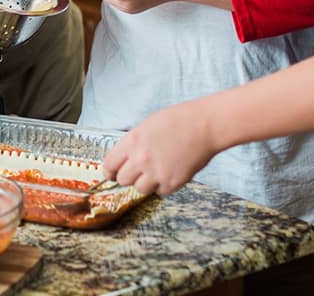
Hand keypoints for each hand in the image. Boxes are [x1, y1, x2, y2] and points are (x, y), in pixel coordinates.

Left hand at [102, 101, 219, 195]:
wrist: (204, 126)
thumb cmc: (178, 120)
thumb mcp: (146, 126)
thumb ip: (133, 144)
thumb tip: (125, 159)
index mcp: (132, 142)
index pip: (110, 165)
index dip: (109, 172)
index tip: (111, 175)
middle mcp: (141, 159)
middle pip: (123, 180)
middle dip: (128, 177)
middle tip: (138, 172)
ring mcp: (156, 173)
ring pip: (140, 189)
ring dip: (146, 183)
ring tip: (157, 170)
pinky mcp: (172, 183)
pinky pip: (160, 192)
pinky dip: (164, 185)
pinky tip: (171, 172)